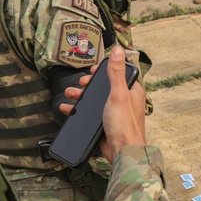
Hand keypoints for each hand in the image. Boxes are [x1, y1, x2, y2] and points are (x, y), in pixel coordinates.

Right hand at [61, 46, 146, 163]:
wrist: (122, 151)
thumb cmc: (124, 123)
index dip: (105, 71)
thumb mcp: (118, 93)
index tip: (93, 70)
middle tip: (81, 83)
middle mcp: (124, 100)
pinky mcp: (105, 123)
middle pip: (104, 87)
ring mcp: (114, 112)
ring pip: (95, 100)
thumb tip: (118, 50)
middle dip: (90, 84)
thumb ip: (116, 72)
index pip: (119, 74)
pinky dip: (79, 110)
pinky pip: (90, 113)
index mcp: (132, 91)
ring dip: (81, 96)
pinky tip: (69, 108)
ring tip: (70, 94)